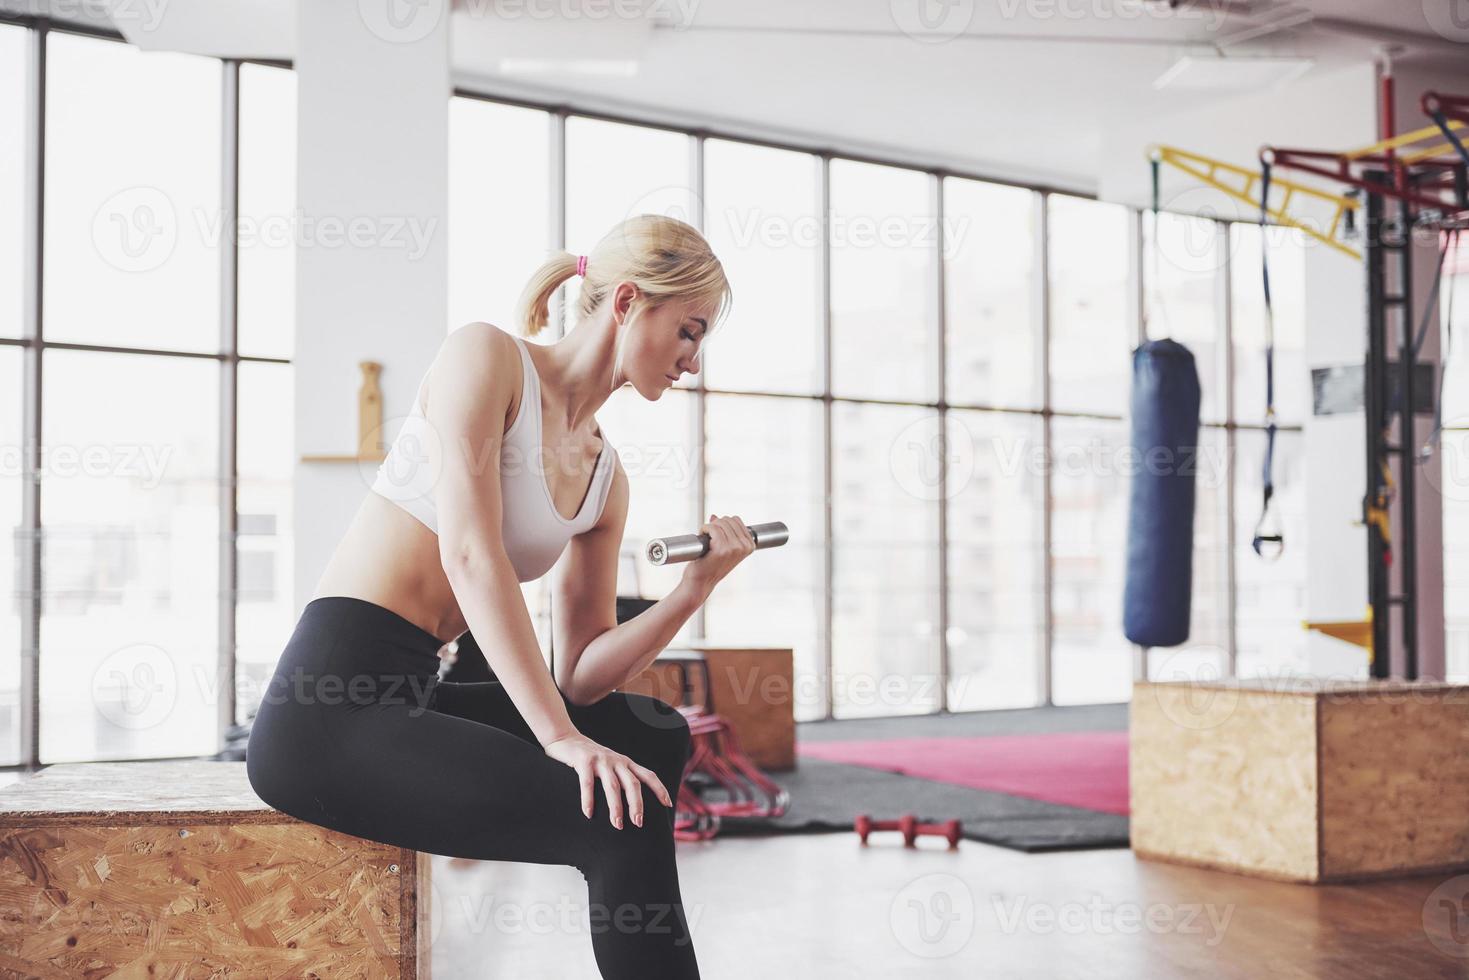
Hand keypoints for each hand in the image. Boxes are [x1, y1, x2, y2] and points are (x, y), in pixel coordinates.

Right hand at [542, 731, 673, 828]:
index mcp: (625, 763)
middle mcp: (616, 761)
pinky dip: (588, 799)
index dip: (659, 789)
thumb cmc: (589, 758)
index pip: (648, 775)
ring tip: (618, 824)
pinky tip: (588, 814)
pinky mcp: (584, 761)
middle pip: (633, 784)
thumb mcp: (609, 765)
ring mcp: (601, 760)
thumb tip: (630, 803)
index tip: (668, 805)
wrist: (565, 737)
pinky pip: (587, 783)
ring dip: (616, 807)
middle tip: (638, 823)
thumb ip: (619, 778)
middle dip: (637, 804)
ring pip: (613, 786)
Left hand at [681, 513, 756, 593]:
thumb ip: (724, 531)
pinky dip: (704, 529)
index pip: (736, 520)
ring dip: (709, 528)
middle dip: (716, 525)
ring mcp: (733, 548)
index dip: (723, 525)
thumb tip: (714, 516)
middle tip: (710, 539)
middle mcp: (744, 547)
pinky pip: (712, 527)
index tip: (718, 537)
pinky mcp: (721, 548)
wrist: (701, 582)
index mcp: (749, 546)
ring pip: (720, 522)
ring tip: (707, 541)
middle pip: (728, 519)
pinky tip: (703, 538)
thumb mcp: (724, 548)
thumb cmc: (710, 565)